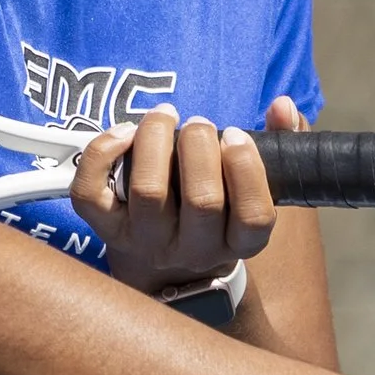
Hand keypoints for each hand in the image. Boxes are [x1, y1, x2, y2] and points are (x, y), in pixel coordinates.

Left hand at [71, 98, 303, 298]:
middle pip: (202, 201)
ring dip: (156, 141)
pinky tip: (124, 133)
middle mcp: (193, 250)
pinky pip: (91, 195)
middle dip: (201, 147)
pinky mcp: (107, 231)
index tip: (236, 136)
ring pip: (149, 192)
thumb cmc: (217, 211)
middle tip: (200, 123)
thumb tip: (283, 106)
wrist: (165, 268)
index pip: (253, 217)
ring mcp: (147, 243)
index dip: (247, 170)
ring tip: (164, 116)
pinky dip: (101, 154)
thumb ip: (280, 144)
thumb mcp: (254, 189)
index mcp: (237, 242)